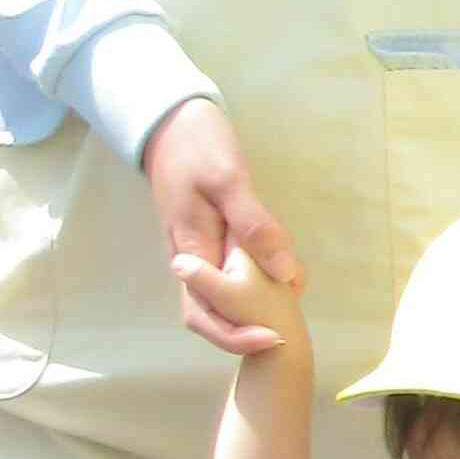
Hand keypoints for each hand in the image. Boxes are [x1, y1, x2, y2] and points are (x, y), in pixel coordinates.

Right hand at [145, 102, 303, 353]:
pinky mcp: (205, 237)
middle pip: (213, 313)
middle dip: (247, 329)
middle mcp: (189, 258)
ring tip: (289, 304)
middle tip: (286, 329)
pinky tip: (282, 274)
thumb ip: (255, 227)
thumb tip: (283, 274)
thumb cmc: (197, 147)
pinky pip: (227, 271)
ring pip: (221, 294)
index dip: (238, 336)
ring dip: (251, 307)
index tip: (274, 338)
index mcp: (191, 251)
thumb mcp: (229, 182)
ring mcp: (196, 249)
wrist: (170, 120)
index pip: (207, 313)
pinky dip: (253, 281)